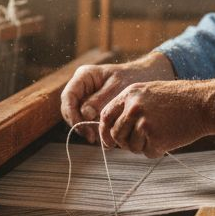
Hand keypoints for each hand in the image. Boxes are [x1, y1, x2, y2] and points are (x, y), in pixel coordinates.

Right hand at [60, 52, 175, 142]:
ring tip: (99, 138)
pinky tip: (104, 136)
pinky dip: (93, 128)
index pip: (68, 96)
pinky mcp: (93, 106)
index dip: (72, 114)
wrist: (146, 76)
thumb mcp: (117, 87)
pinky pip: (88, 119)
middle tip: (91, 137)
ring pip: (78, 116)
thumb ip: (100, 100)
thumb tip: (85, 114)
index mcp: (84, 76)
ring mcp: (86, 96)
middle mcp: (81, 86)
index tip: (83, 128)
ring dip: (86, 128)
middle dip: (78, 124)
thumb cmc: (132, 77)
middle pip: (69, 108)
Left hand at [98, 78, 214, 157]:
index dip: (105, 131)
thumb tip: (114, 128)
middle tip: (140, 140)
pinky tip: (169, 138)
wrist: (204, 103)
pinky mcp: (156, 138)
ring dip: (142, 146)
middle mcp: (134, 108)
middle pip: (116, 134)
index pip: (106, 116)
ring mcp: (144, 123)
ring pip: (131, 146)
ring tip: (160, 134)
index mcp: (130, 94)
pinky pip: (148, 153)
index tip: (109, 142)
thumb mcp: (150, 92)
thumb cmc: (180, 98)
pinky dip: (157, 150)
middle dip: (124, 142)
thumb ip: (130, 106)